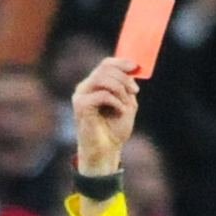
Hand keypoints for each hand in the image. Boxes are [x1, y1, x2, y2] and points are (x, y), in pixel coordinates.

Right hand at [72, 58, 137, 176]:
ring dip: (120, 89)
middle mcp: (85, 88)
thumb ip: (127, 88)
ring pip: (103, 78)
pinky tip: (120, 112)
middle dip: (124, 78)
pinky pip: (102, 94)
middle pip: (105, 68)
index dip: (121, 62)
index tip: (135, 67)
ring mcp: (80, 96)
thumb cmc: (115, 131)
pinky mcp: (80, 106)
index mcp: (94, 86)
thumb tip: (133, 69)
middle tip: (135, 91)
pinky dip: (116, 102)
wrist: (106, 152)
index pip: (105, 64)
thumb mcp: (126, 104)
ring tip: (127, 105)